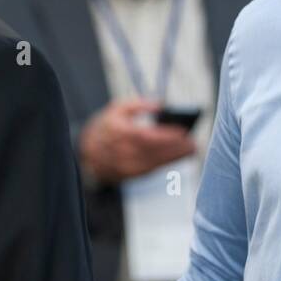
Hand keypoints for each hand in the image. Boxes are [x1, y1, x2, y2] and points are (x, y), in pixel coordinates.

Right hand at [79, 98, 196, 182]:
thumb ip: (140, 104)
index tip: (183, 131)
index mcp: (118, 132)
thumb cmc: (106, 126)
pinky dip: (166, 164)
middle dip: (176, 148)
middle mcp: (122, 152)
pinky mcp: (130, 175)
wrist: (86, 151)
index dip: (166, 135)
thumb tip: (161, 105)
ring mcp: (125, 166)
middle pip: (154, 151)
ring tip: (191, 149)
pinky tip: (178, 157)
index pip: (146, 135)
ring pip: (155, 163)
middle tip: (193, 143)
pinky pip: (152, 170)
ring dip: (175, 157)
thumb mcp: (118, 107)